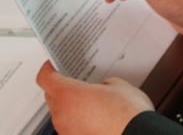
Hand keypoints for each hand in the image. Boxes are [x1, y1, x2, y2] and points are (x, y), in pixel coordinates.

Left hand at [37, 61, 153, 134]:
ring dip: (69, 104)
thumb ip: (99, 83)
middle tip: (74, 79)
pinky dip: (77, 119)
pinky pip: (70, 126)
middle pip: (51, 96)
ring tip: (89, 99)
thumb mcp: (116, 84)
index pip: (45, 78)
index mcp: (69, 95)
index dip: (48, 68)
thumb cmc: (128, 113)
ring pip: (60, 113)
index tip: (53, 64)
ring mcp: (67, 132)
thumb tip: (98, 89)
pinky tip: (94, 115)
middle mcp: (62, 115)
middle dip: (60, 86)